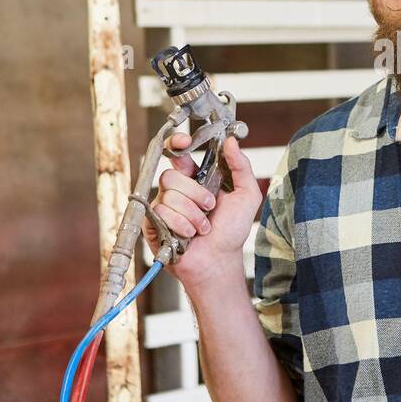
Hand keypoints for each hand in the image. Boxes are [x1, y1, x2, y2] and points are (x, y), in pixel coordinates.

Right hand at [141, 133, 262, 288]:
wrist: (220, 260)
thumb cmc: (232, 231)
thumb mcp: (247, 195)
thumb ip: (241, 166)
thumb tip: (230, 141)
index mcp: (196, 178)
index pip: (179, 154)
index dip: (177, 144)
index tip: (184, 142)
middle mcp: (177, 190)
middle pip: (172, 175)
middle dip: (196, 193)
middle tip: (210, 207)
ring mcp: (163, 206)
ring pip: (168, 195)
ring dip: (192, 215)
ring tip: (202, 227)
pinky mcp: (153, 223)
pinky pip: (160, 212)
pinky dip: (181, 225)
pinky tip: (189, 235)